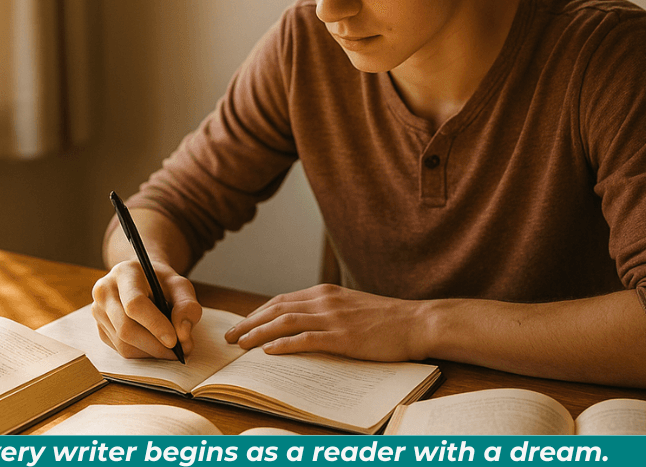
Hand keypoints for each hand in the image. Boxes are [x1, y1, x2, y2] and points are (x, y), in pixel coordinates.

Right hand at [91, 258, 202, 359]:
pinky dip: (143, 354)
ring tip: (171, 350)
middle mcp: (104, 292)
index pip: (135, 304)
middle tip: (179, 353)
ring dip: (151, 353)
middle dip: (155, 346)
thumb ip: (187, 306)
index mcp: (124, 273)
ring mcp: (98, 312)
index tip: (174, 341)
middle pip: (126, 328)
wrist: (142, 280)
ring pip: (123, 344)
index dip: (155, 325)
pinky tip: (156, 347)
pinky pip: (121, 350)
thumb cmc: (161, 283)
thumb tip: (183, 334)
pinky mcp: (100, 329)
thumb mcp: (180, 286)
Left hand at [223, 284, 430, 360]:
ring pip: (285, 322)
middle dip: (249, 323)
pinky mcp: (343, 336)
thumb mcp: (351, 306)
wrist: (415, 321)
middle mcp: (325, 301)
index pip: (281, 300)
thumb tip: (303, 323)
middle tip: (230, 337)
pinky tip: (269, 351)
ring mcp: (333, 318)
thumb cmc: (386, 319)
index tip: (242, 325)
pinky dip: (284, 344)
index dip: (258, 313)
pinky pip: (306, 339)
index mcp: (325, 292)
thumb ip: (327, 310)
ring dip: (258, 333)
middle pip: (276, 308)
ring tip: (240, 345)